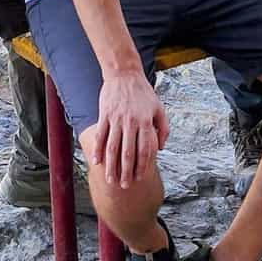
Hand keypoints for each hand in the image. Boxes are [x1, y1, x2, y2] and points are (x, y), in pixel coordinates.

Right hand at [84, 70, 168, 189]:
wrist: (124, 74)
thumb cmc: (144, 92)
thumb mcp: (159, 108)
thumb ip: (164, 128)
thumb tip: (161, 148)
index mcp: (146, 122)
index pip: (145, 150)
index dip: (142, 166)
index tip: (139, 179)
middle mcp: (131, 122)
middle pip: (128, 153)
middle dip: (126, 172)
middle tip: (124, 186)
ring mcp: (116, 119)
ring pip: (113, 147)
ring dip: (112, 166)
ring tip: (110, 180)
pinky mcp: (105, 115)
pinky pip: (101, 136)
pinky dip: (98, 150)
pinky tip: (97, 162)